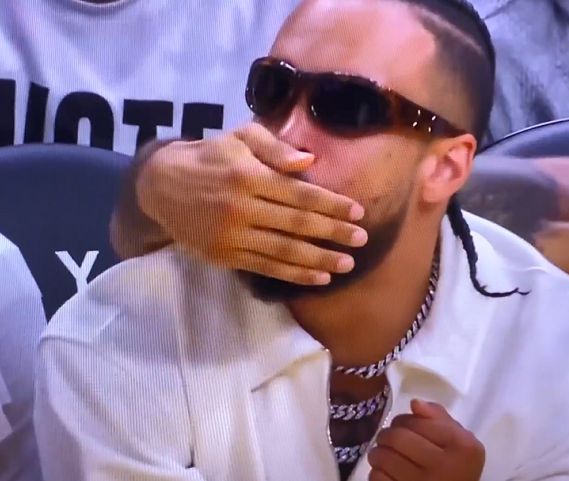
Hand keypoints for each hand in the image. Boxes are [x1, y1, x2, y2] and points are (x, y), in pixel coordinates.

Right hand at [136, 123, 367, 284]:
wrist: (162, 186)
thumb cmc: (211, 157)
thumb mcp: (239, 137)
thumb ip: (274, 147)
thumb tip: (310, 162)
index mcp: (248, 176)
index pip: (300, 194)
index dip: (332, 205)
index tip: (358, 212)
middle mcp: (241, 208)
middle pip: (297, 225)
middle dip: (334, 233)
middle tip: (362, 239)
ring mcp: (232, 236)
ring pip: (284, 252)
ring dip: (320, 260)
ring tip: (347, 264)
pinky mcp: (224, 255)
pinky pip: (266, 268)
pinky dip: (294, 275)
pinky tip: (318, 278)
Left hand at [368, 399, 484, 480]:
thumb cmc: (456, 466)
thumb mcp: (459, 440)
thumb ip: (439, 418)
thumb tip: (415, 403)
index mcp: (461, 447)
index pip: (417, 422)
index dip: (403, 420)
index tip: (402, 426)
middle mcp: (444, 467)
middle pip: (397, 437)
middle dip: (386, 435)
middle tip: (387, 438)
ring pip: (383, 457)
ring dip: (377, 452)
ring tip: (383, 454)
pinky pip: (378, 477)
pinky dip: (377, 472)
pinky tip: (386, 472)